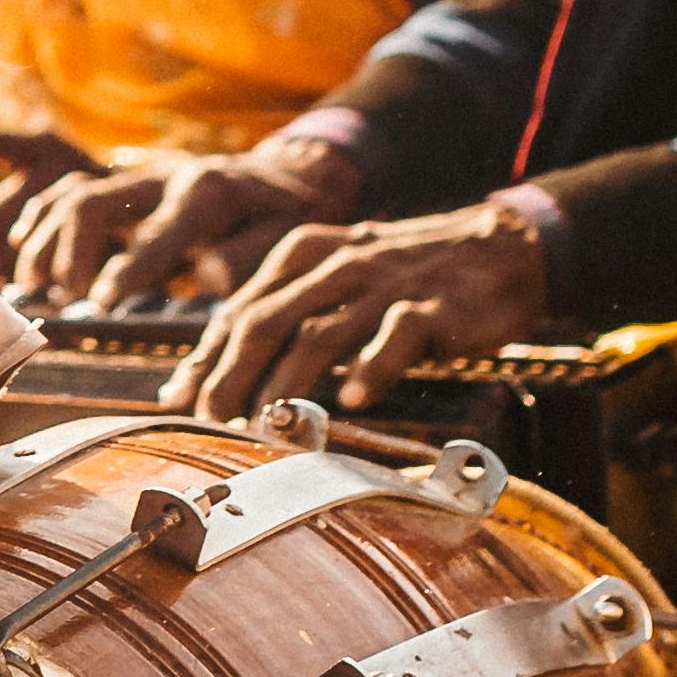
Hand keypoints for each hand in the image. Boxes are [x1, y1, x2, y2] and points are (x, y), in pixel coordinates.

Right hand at [8, 148, 348, 306]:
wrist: (290, 174)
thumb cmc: (289, 216)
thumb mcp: (288, 234)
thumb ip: (250, 256)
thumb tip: (208, 275)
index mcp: (208, 190)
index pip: (159, 230)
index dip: (128, 267)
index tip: (101, 303)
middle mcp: (165, 176)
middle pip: (97, 201)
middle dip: (73, 250)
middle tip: (68, 296)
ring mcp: (140, 177)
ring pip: (76, 194)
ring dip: (48, 238)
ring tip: (36, 284)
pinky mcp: (126, 183)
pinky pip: (69, 188)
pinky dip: (41, 215)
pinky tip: (25, 247)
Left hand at [176, 203, 553, 417]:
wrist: (499, 251)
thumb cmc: (403, 278)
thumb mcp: (335, 281)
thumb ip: (281, 317)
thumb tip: (210, 374)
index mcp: (303, 254)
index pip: (239, 309)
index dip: (206, 357)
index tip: (178, 401)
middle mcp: (337, 264)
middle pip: (268, 321)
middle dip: (231, 374)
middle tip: (210, 420)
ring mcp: (386, 283)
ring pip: (321, 332)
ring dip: (287, 384)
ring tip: (265, 425)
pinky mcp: (433, 306)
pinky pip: (395, 337)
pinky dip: (370, 369)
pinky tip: (351, 401)